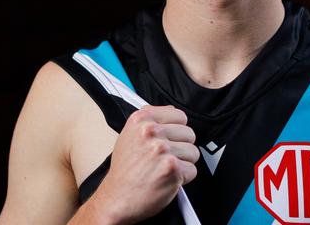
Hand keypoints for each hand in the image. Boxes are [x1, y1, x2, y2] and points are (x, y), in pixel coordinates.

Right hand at [91, 105, 198, 223]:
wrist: (116, 198)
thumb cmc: (124, 171)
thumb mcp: (129, 135)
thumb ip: (150, 120)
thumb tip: (172, 111)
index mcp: (141, 119)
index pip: (179, 115)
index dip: (177, 130)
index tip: (168, 140)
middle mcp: (151, 131)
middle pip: (189, 134)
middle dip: (181, 148)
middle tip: (164, 159)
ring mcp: (162, 149)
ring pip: (193, 152)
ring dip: (183, 164)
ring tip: (164, 169)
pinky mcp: (171, 167)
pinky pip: (192, 170)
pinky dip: (183, 179)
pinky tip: (166, 180)